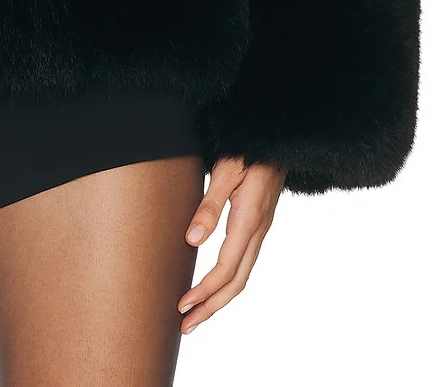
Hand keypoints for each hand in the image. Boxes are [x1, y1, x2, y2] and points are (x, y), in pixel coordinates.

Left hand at [177, 156, 286, 333]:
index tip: (181, 305)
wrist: (278, 134)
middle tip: (185, 325)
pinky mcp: (258, 222)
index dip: (203, 291)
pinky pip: (245, 261)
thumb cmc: (248, 146)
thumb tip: (192, 240)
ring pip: (242, 274)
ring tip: (197, 312)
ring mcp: (261, 228)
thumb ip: (210, 205)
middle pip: (236, 282)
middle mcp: (258, 230)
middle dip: (211, 306)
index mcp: (249, 220)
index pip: (225, 269)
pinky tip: (216, 283)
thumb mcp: (226, 170)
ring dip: (219, 297)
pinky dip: (229, 280)